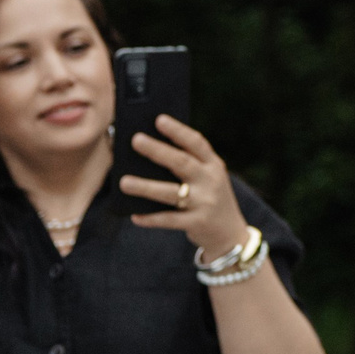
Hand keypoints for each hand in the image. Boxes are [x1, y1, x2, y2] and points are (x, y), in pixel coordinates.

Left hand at [121, 116, 250, 258]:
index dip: (178, 130)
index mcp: (214, 165)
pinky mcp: (197, 223)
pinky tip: (135, 216)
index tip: (159, 119)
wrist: (231, 233)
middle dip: (158, 151)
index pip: (196, 143)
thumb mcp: (208, 178)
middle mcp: (210, 181)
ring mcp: (204, 203)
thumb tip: (149, 151)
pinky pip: (169, 220)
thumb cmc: (210, 198)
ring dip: (145, 187)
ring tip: (123, 182)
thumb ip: (188, 165)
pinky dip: (151, 219)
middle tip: (136, 140)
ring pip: (171, 193)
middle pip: (181, 163)